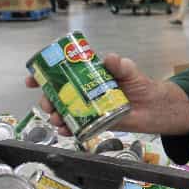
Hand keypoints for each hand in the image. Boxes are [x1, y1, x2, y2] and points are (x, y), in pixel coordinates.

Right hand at [24, 53, 188, 136]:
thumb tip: (110, 58)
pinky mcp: (96, 122)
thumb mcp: (131, 71)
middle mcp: (86, 92)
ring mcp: (90, 108)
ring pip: (64, 111)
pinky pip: (77, 127)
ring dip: (55, 115)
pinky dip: (68, 129)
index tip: (32, 79)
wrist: (156, 107)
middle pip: (59, 95)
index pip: (63, 74)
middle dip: (47, 99)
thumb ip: (121, 66)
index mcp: (90, 77)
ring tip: (55, 118)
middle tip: (47, 103)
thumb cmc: (142, 86)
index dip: (45, 76)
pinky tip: (64, 130)